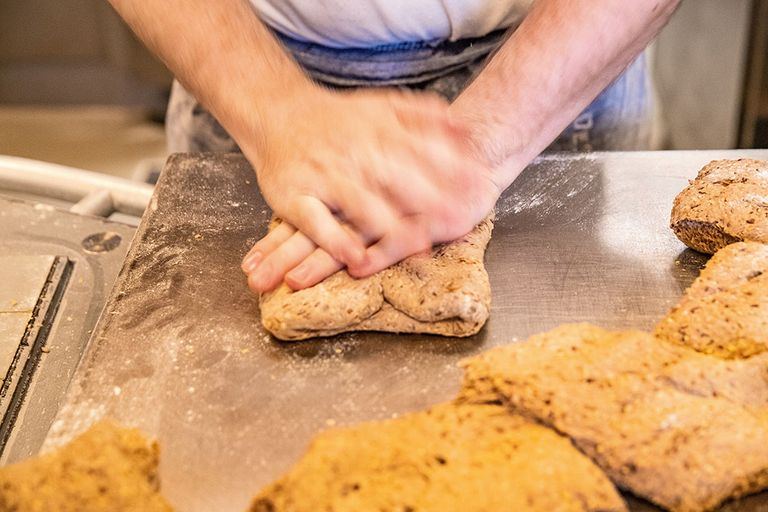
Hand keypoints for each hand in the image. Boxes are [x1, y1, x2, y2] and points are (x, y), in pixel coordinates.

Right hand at [241, 87, 499, 292]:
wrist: (278, 112)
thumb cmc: (339, 119)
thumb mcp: (382, 107)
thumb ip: (422, 116)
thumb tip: (464, 125)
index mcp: (378, 132)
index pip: (421, 149)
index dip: (452, 167)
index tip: (481, 183)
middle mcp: (353, 153)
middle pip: (396, 177)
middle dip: (430, 200)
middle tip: (460, 221)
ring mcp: (324, 175)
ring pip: (359, 202)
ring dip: (389, 226)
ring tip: (417, 247)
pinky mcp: (295, 195)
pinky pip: (315, 221)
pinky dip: (334, 240)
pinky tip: (355, 259)